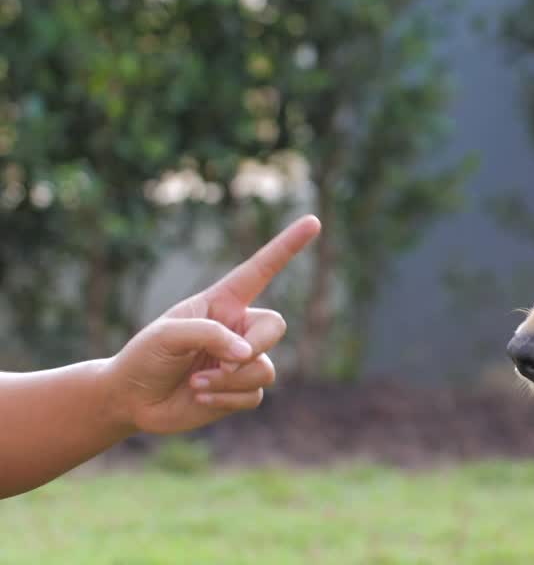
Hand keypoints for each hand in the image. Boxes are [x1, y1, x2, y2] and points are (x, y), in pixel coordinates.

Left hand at [105, 215, 320, 434]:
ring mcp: (241, 361)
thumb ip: (211, 335)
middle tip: (227, 362)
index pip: (261, 270)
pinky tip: (199, 398)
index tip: (313, 222)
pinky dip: (226, 399)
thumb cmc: (144, 357)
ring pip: (264, 367)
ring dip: (229, 380)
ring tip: (197, 384)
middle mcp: (237, 328)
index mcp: (222, 302)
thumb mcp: (167, 334)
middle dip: (257, 345)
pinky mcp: (240, 391)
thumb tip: (247, 356)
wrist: (130, 401)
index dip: (287, 246)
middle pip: (275, 327)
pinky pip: (254, 394)